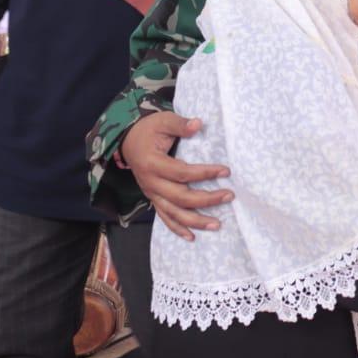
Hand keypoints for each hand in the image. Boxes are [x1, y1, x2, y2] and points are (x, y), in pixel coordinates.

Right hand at [120, 111, 232, 240]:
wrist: (128, 140)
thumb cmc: (149, 129)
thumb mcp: (163, 121)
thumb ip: (180, 124)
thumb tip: (198, 124)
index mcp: (153, 164)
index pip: (182, 173)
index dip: (204, 173)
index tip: (226, 171)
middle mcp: (151, 183)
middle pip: (180, 197)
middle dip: (206, 199)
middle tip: (229, 195)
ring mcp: (151, 193)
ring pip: (173, 213)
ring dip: (195, 221)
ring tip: (217, 224)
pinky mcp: (153, 198)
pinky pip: (164, 217)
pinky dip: (177, 229)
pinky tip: (192, 236)